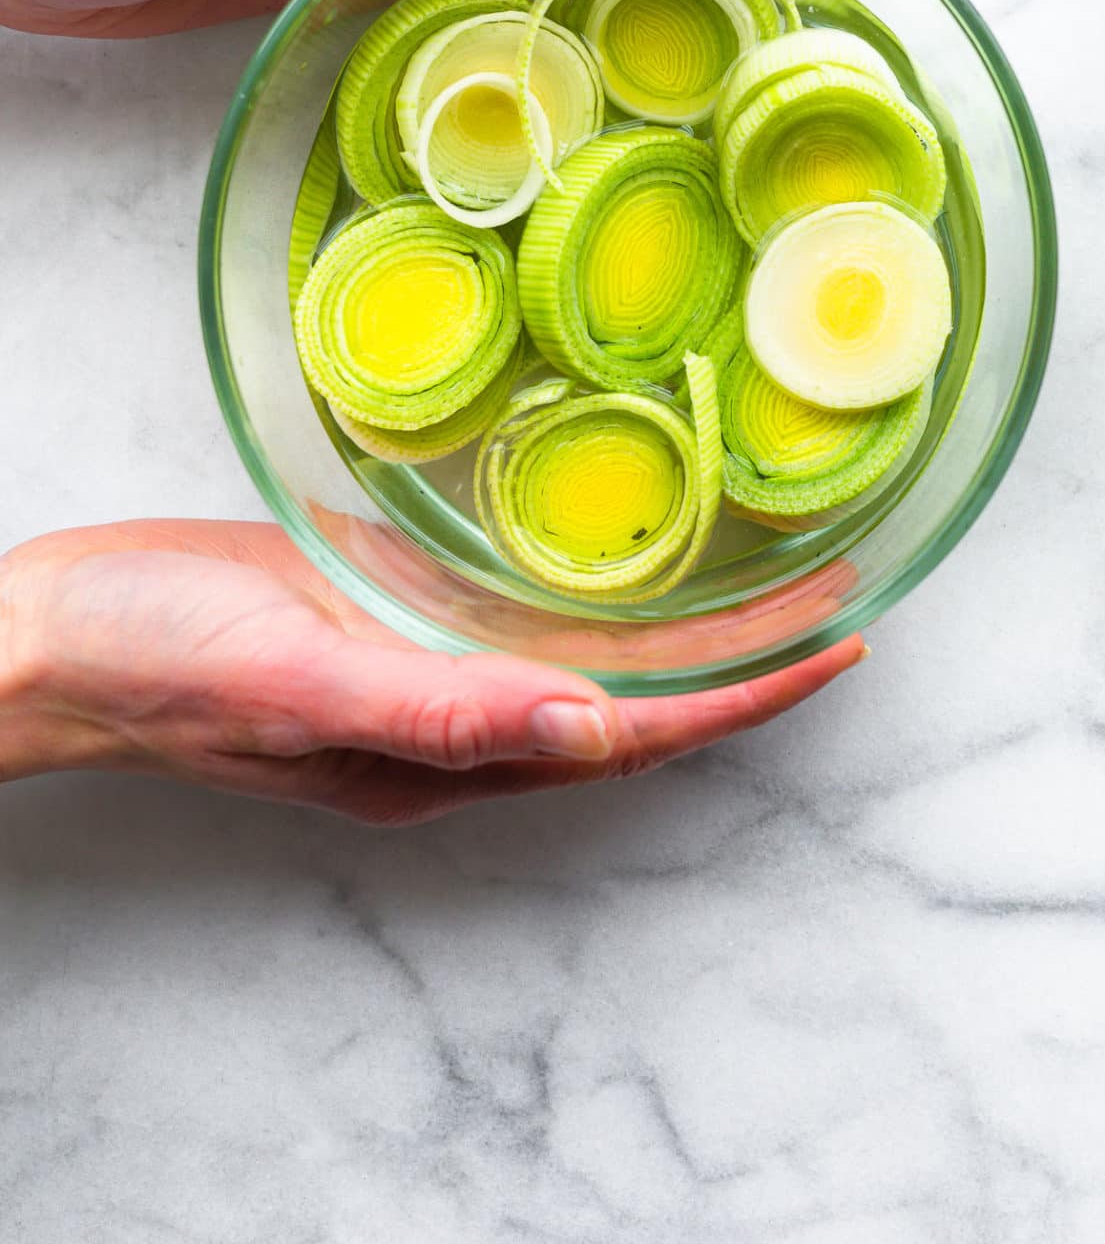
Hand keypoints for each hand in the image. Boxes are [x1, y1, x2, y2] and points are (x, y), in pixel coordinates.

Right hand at [0, 520, 863, 823]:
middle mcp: (453, 718)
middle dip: (739, 656)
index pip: (634, 731)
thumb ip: (436, 709)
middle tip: (835, 594)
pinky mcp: (387, 613)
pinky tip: (617, 543)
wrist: (55, 633)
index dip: (742, 696)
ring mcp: (421, 666)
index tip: (836, 649)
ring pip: (583, 652)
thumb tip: (585, 727)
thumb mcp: (299, 680)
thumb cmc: (160, 657)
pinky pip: (518, 611)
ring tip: (765, 569)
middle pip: (631, 697)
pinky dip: (589, 585)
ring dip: (678, 620)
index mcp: (447, 751)